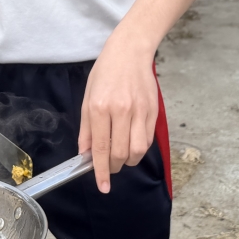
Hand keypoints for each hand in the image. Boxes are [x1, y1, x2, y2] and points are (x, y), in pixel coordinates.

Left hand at [78, 29, 158, 193]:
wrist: (130, 52)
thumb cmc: (105, 73)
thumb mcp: (87, 98)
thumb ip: (86, 128)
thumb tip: (84, 153)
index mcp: (100, 108)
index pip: (100, 147)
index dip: (101, 170)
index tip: (102, 185)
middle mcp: (121, 112)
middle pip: (120, 153)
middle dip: (113, 167)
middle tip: (108, 168)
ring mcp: (140, 112)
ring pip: (138, 151)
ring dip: (128, 161)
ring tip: (120, 158)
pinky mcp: (154, 112)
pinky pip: (147, 140)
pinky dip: (139, 149)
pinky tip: (131, 145)